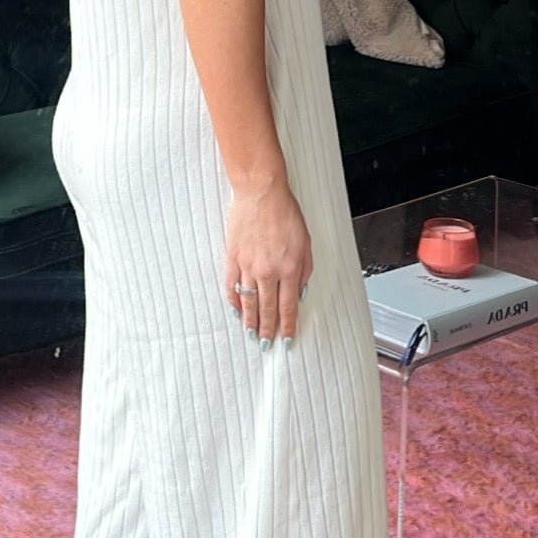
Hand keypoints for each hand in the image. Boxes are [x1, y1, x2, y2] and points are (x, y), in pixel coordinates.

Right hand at [224, 175, 312, 348]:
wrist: (261, 192)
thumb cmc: (285, 213)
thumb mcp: (306, 243)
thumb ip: (304, 271)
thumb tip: (299, 294)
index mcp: (289, 269)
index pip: (288, 306)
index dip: (287, 326)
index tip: (286, 340)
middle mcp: (268, 271)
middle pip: (267, 309)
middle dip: (267, 330)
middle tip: (266, 345)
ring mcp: (248, 265)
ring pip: (248, 301)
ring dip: (249, 321)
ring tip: (250, 334)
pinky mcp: (233, 257)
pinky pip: (231, 285)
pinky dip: (233, 300)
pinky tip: (235, 310)